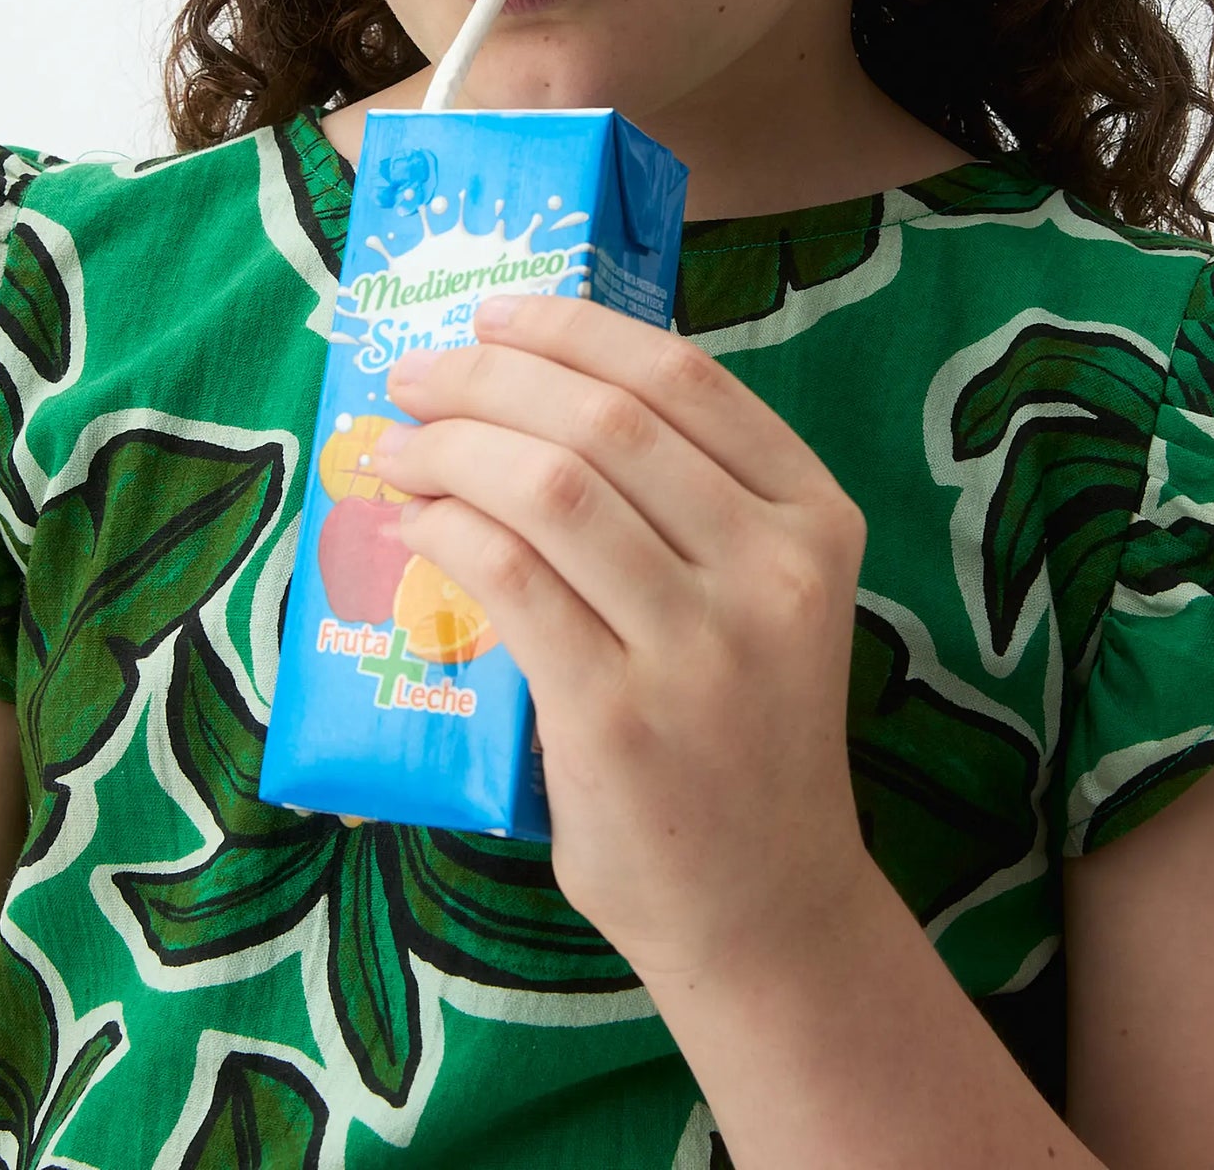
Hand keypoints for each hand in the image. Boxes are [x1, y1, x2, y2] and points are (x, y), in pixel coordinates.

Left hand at [375, 293, 870, 985]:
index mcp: (816, 517)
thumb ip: (688, 497)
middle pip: (606, 419)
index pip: (685, 376)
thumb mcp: (763, 592)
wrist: (761, 901)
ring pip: (551, 487)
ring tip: (397, 443)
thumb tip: (528, 384)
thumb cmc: (739, 727)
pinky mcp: (618, 717)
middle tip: (416, 374)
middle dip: (487, 376)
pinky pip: (509, 577)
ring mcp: (701, 647)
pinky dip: (445, 527)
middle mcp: (774, 570)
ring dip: (449, 445)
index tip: (494, 313)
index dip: (571, 328)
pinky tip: (414, 520)